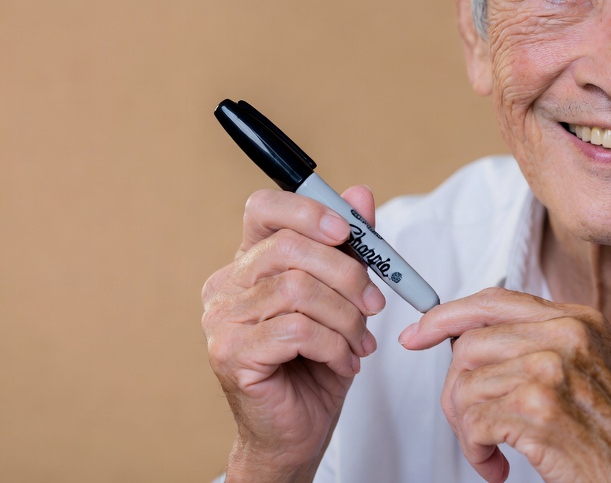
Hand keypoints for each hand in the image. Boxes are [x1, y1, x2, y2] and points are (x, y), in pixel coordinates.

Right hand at [201, 186, 386, 481]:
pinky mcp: (229, 353)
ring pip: (298, 291)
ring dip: (346, 318)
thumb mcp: (344, 297)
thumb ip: (350, 247)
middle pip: (290, 248)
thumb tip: (360, 194)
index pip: (264, 209)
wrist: (299, 430)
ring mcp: (222, 320)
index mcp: (250, 262)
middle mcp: (227, 285)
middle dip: (347, 273)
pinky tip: (343, 360)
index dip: (307, 211)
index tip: (345, 231)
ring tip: (360, 342)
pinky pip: (296, 330)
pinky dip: (333, 344)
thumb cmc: (318, 362)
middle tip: (375, 303)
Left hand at [399, 287, 610, 482]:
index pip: (495, 300)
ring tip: (489, 450)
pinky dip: (474, 452)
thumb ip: (535, 344)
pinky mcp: (541, 410)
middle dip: (456, 393)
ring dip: (466, 430)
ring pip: (465, 386)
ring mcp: (555, 370)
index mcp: (579, 319)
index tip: (417, 334)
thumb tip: (464, 338)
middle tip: (472, 427)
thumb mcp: (583, 372)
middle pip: (469, 345)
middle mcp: (569, 336)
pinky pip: (473, 422)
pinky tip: (497, 466)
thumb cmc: (609, 437)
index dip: (446, 316)